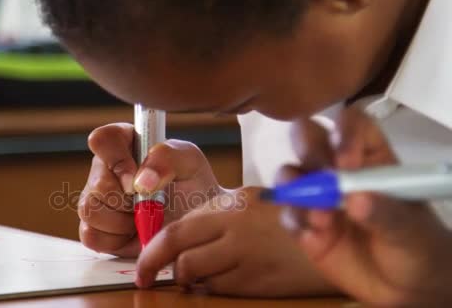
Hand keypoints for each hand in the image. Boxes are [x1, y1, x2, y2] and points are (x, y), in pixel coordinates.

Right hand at [78, 123, 222, 257]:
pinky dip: (116, 239)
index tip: (136, 183)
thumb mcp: (190, 162)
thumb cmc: (191, 186)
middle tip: (151, 204)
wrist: (194, 224)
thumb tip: (141, 180)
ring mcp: (96, 198)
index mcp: (124, 143)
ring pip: (90, 209)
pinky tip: (134, 232)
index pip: (103, 139)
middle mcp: (105, 168)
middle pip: (97, 183)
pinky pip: (91, 235)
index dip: (116, 160)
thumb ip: (167, 158)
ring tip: (145, 218)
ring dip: (123, 221)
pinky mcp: (94, 227)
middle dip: (128, 201)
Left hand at [135, 190, 337, 296]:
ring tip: (192, 280)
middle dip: (152, 263)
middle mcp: (238, 223)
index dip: (154, 246)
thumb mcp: (258, 205)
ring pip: (192, 269)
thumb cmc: (295, 225)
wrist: (346, 242)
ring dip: (185, 278)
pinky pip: (218, 288)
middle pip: (177, 243)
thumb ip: (221, 217)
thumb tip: (183, 239)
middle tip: (145, 278)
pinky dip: (209, 289)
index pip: (180, 224)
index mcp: (236, 200)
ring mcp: (248, 252)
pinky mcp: (259, 280)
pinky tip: (219, 284)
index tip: (145, 261)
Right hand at [280, 107, 451, 306]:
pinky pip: (287, 214)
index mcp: (370, 157)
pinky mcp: (303, 225)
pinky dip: (296, 222)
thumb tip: (356, 200)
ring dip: (296, 188)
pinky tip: (316, 238)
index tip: (345, 162)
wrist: (406, 290)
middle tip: (320, 175)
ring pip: (289, 173)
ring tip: (321, 218)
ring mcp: (317, 196)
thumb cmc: (416, 245)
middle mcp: (336, 169)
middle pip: (308, 137)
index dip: (343, 133)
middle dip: (307, 149)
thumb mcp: (410, 229)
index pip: (351, 125)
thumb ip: (386, 213)